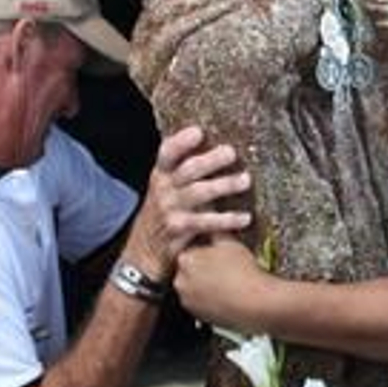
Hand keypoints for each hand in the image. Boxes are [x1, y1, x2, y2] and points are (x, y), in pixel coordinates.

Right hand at [123, 126, 250, 280]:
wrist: (141, 255)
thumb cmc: (161, 217)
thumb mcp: (164, 191)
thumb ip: (181, 172)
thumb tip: (214, 148)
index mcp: (160, 176)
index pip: (166, 153)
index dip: (181, 142)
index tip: (198, 132)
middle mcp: (163, 191)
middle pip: (188, 170)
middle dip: (210, 160)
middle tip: (232, 152)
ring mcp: (170, 211)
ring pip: (199, 194)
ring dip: (223, 185)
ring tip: (246, 180)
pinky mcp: (178, 232)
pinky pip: (205, 223)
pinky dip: (227, 220)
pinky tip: (245, 217)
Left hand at [174, 236, 269, 330]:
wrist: (256, 303)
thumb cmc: (244, 273)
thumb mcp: (230, 242)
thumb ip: (216, 231)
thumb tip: (213, 228)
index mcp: (185, 260)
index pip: (190, 250)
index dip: (205, 250)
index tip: (216, 253)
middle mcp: (181, 281)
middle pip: (190, 270)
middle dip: (203, 268)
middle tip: (224, 267)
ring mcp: (187, 300)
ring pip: (194, 287)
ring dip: (206, 284)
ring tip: (227, 282)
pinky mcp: (197, 316)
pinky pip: (201, 303)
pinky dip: (210, 299)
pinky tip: (226, 294)